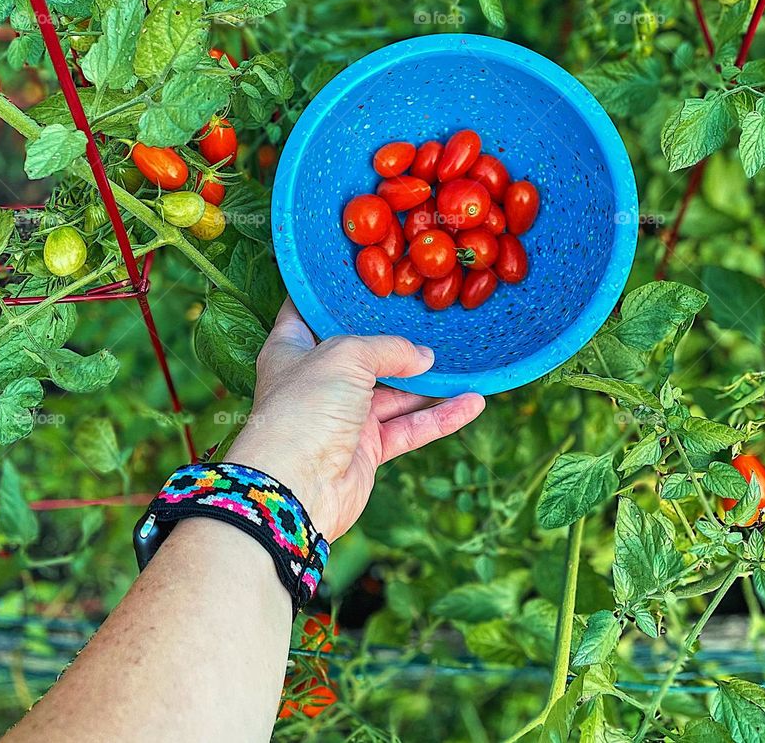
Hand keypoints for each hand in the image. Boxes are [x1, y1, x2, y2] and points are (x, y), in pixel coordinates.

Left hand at [225, 300, 484, 540]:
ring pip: (393, 392)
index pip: (307, 312)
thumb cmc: (304, 410)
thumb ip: (388, 349)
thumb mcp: (346, 356)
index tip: (362, 275)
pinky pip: (408, 428)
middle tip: (428, 316)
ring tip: (463, 360)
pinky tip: (472, 403)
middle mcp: (317, 380)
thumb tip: (423, 356)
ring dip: (427, 381)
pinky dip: (440, 417)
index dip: (329, 294)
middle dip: (393, 338)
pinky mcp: (365, 450)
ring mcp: (342, 416)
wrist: (295, 490)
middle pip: (361, 353)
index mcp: (292, 349)